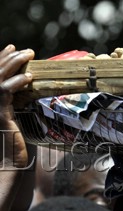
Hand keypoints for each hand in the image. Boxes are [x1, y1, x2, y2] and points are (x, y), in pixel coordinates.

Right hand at [0, 44, 33, 168]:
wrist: (9, 163)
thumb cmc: (14, 143)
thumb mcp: (16, 117)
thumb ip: (17, 102)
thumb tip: (30, 86)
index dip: (1, 58)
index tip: (13, 48)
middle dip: (9, 57)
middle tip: (26, 50)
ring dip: (14, 63)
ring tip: (29, 55)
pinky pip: (5, 92)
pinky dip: (17, 82)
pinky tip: (29, 78)